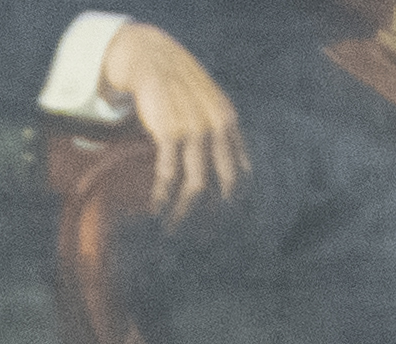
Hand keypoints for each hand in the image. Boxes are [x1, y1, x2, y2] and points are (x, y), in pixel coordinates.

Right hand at [99, 23, 248, 218]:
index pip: (242, 171)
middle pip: (225, 184)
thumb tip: (224, 166)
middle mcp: (217, 127)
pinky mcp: (169, 133)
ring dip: (184, 212)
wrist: (153, 58)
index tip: (223, 221)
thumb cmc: (178, 84)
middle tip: (200, 234)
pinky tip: (157, 206)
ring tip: (171, 227)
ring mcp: (195, 130)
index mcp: (229, 122)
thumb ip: (218, 130)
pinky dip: (162, 195)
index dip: (236, 200)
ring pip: (196, 186)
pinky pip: (169, 175)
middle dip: (214, 215)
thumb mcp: (208, 102)